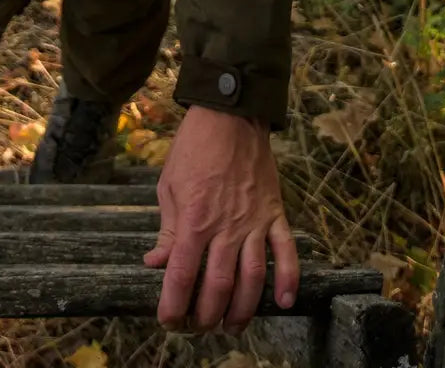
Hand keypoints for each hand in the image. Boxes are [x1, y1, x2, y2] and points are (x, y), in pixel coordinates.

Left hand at [144, 105, 297, 333]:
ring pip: (252, 278)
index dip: (173, 304)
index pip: (182, 274)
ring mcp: (253, 221)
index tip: (168, 321)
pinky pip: (285, 251)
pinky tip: (283, 302)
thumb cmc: (194, 147)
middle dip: (206, 314)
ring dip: (242, 309)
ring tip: (231, 327)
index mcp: (194, 218)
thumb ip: (168, 229)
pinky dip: (288, 278)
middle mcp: (225, 226)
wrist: (230, 115)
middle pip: (217, 284)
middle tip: (199, 328)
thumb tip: (156, 262)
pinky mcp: (274, 213)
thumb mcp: (169, 185)